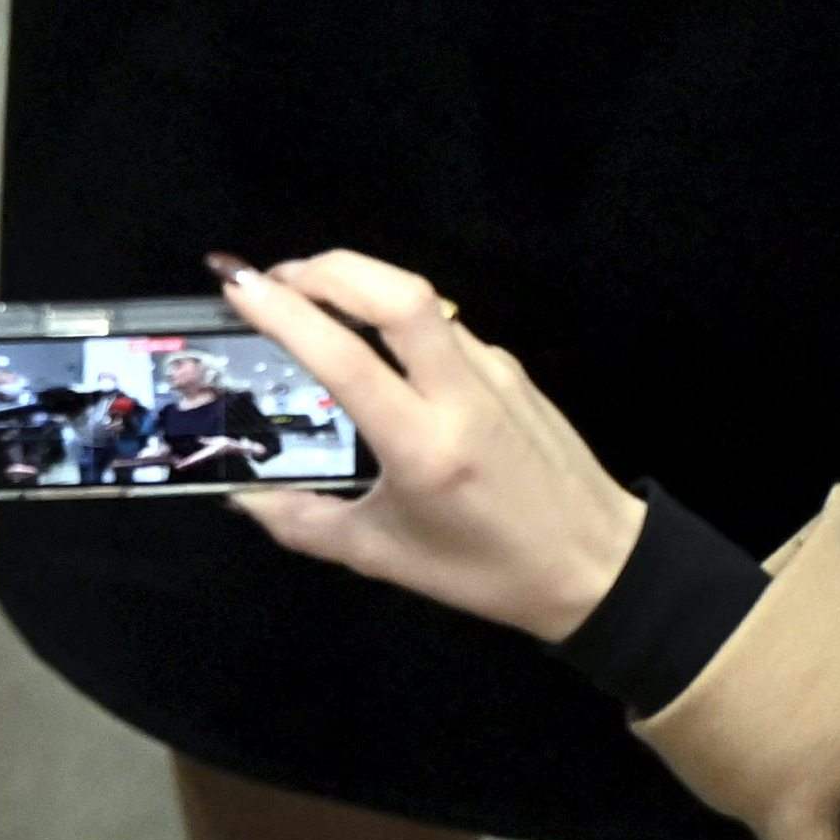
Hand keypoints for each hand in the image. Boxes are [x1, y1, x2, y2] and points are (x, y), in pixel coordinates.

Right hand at [211, 253, 640, 645]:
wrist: (600, 564)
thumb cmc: (487, 571)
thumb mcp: (386, 557)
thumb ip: (304, 524)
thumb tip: (241, 498)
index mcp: (424, 448)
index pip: (346, 359)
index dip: (287, 314)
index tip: (239, 287)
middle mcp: (460, 396)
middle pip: (397, 293)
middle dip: (328, 268)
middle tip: (275, 278)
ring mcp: (494, 372)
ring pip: (422, 298)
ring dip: (359, 282)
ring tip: (311, 297)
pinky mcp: (513, 367)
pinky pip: (444, 325)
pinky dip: (396, 315)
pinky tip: (375, 343)